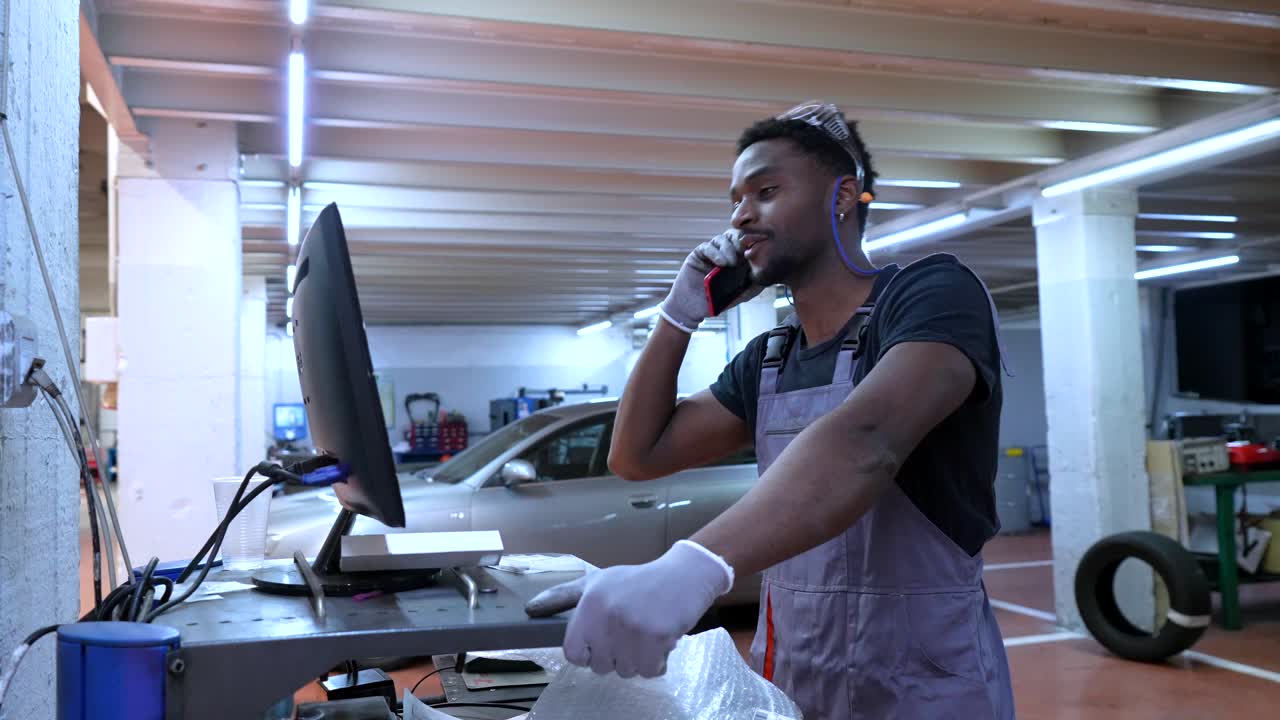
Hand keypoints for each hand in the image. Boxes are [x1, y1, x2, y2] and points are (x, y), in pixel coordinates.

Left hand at [523, 540, 733, 677]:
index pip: (573, 653)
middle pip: (601, 666)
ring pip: (625, 671)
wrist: (683, 576)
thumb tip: (530, 609)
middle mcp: (607, 616)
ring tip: (645, 634)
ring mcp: (632, 628)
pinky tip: (659, 641)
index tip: (601, 642)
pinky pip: (648, 671)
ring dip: (637, 660)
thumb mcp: (596, 583)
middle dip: (616, 656)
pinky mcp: (657, 638)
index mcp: (589, 603)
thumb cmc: (636, 582)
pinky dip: (656, 663)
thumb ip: (562, 597)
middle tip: (629, 633)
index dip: (587, 653)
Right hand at [658, 231, 763, 332]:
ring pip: (722, 239)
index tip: (760, 249)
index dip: (753, 243)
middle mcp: (724, 253)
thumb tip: (767, 280)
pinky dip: (715, 252)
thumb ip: (752, 288)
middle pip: (735, 236)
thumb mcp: (738, 296)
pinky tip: (720, 263)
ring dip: (729, 248)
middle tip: (745, 251)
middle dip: (741, 241)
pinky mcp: (698, 255)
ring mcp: (711, 253)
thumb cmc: (715, 302)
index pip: (746, 244)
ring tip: (731, 263)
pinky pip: (707, 247)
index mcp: (737, 261)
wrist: (692, 308)